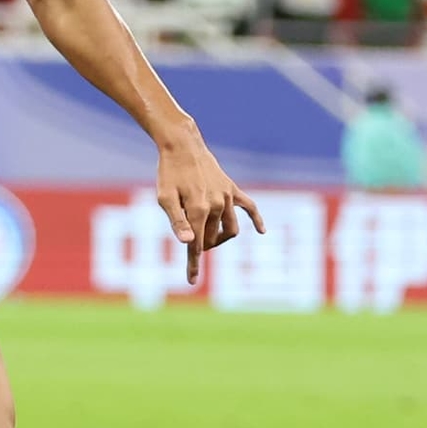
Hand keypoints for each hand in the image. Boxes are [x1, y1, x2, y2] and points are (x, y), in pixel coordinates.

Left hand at [155, 139, 261, 287]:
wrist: (182, 145)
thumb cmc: (169, 173)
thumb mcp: (165, 198)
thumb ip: (177, 221)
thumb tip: (188, 243)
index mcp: (198, 210)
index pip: (196, 245)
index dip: (193, 264)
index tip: (191, 281)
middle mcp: (216, 205)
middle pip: (211, 238)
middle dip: (200, 245)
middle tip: (186, 237)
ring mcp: (226, 197)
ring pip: (230, 229)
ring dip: (219, 238)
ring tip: (205, 236)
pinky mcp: (232, 189)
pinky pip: (249, 206)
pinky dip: (256, 219)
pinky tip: (262, 231)